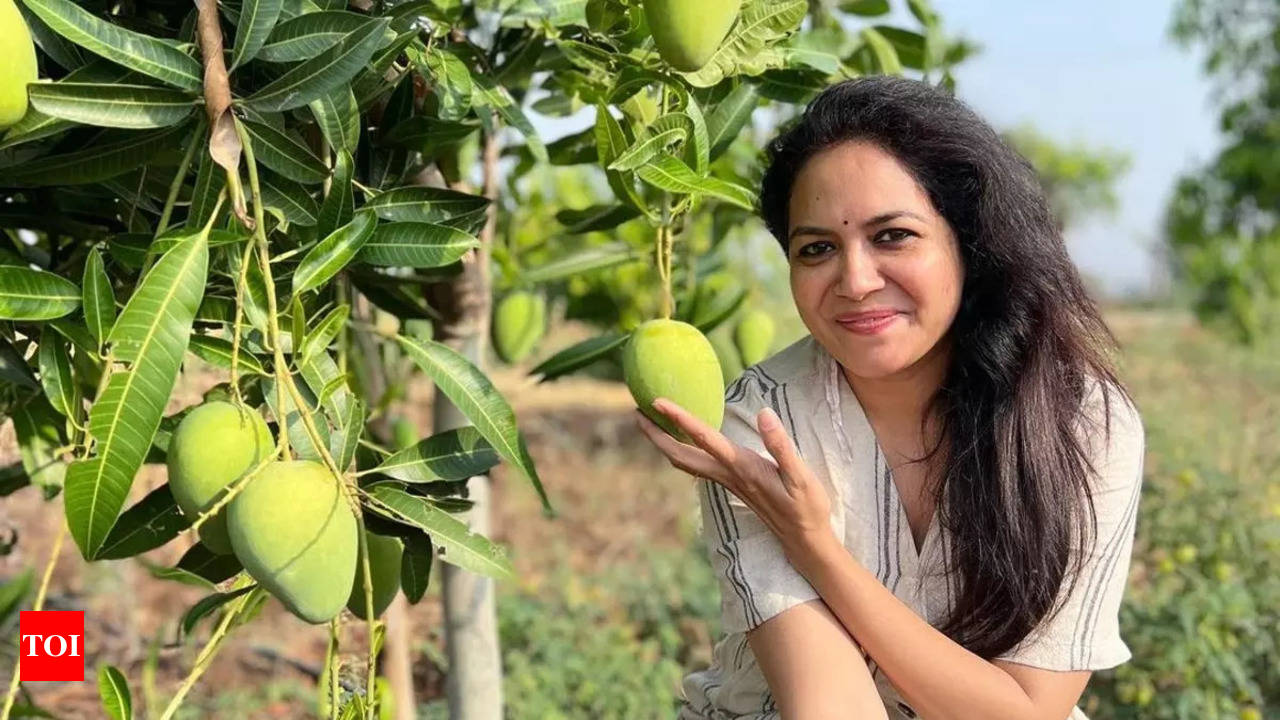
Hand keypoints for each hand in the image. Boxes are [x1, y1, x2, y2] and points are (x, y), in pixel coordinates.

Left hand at [636, 397, 837, 563]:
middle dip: (656, 434)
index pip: (704, 438)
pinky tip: (681, 440)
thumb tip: (764, 414)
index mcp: (741, 467)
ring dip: (665, 442)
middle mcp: (728, 474)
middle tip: (636, 412)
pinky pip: (696, 465)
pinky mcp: (732, 484)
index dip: (679, 418)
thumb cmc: (805, 507)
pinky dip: (682, 450)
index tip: (657, 401)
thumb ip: (781, 445)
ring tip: (651, 422)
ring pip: (685, 462)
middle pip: (680, 454)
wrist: (803, 538)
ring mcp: (727, 481)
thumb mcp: (801, 477)